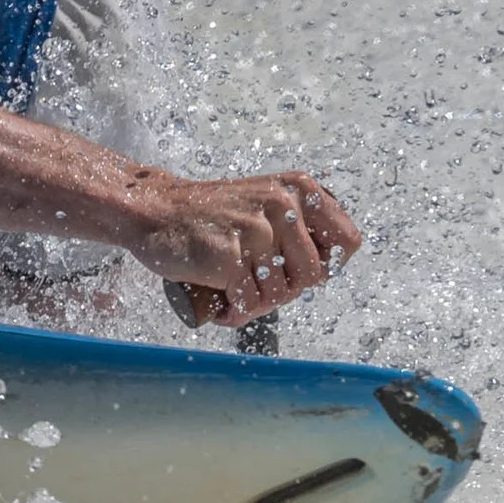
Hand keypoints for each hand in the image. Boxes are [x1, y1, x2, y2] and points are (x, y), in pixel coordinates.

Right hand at [127, 171, 362, 324]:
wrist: (156, 210)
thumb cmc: (213, 216)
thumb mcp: (268, 202)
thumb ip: (302, 223)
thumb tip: (329, 267)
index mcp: (299, 190)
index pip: (347, 242)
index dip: (326, 264)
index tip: (296, 268)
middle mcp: (283, 205)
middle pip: (314, 277)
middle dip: (286, 290)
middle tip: (257, 284)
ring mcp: (256, 231)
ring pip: (281, 294)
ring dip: (257, 304)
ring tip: (235, 288)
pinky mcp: (230, 257)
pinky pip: (249, 303)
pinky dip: (235, 312)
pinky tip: (222, 301)